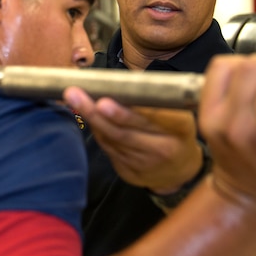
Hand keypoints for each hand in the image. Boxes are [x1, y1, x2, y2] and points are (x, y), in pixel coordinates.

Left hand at [63, 87, 200, 192]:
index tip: (103, 101)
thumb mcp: (177, 113)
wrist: (180, 170)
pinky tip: (87, 116)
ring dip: (92, 120)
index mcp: (180, 128)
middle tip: (76, 96)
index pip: (149, 119)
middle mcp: (163, 148)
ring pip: (112, 140)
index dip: (124, 113)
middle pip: (124, 132)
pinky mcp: (131, 173)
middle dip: (96, 113)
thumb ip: (154, 101)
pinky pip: (109, 149)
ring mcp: (146, 164)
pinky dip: (98, 131)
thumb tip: (119, 82)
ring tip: (75, 100)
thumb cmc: (175, 131)